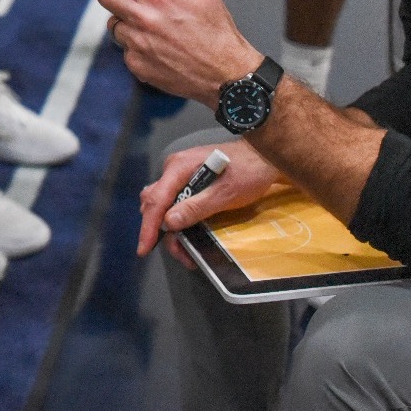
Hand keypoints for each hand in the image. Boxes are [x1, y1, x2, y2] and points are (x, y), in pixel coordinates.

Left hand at [74, 0, 257, 105]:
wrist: (225, 72)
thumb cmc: (216, 27)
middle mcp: (142, 19)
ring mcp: (137, 44)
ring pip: (113, 24)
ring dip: (126, 21)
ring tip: (157, 27)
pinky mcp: (136, 65)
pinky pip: (124, 48)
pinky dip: (136, 45)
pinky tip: (160, 47)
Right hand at [137, 139, 282, 263]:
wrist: (265, 158)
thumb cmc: (248, 172)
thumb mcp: (225, 193)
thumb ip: (196, 207)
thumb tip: (169, 223)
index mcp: (178, 167)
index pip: (156, 199)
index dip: (149, 227)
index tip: (144, 249)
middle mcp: (174, 169)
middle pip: (154, 202)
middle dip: (159, 230)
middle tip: (178, 252)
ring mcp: (181, 174)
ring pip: (163, 204)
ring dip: (169, 228)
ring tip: (185, 249)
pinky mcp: (189, 180)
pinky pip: (174, 201)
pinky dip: (177, 219)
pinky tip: (188, 233)